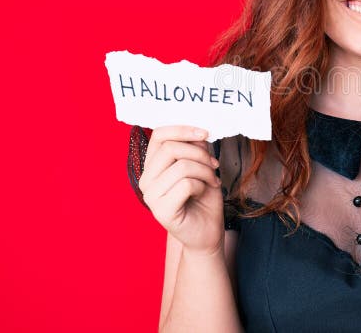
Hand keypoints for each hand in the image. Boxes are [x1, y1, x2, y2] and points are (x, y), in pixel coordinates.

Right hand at [137, 125, 223, 253]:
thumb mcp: (201, 166)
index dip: (182, 129)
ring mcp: (151, 197)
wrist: (206, 232)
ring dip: (205, 171)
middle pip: (170, 148)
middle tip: (214, 165)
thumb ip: (195, 148)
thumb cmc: (203, 198)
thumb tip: (199, 131)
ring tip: (212, 180)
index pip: (159, 135)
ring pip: (182, 166)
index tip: (205, 132)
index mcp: (152, 166)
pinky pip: (186, 184)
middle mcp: (146, 180)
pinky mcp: (161, 211)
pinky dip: (202, 185)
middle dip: (200, 153)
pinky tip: (205, 192)